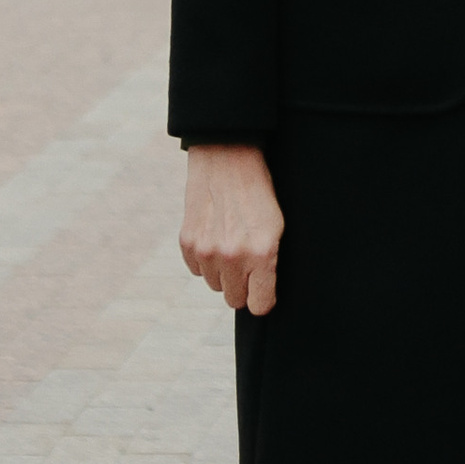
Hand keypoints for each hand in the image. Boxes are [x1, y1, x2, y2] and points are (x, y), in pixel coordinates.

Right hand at [180, 144, 282, 314]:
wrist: (227, 158)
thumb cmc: (259, 193)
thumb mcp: (277, 226)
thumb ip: (270, 263)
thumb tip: (261, 297)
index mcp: (262, 254)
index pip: (260, 305)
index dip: (262, 299)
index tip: (262, 291)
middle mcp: (233, 257)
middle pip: (235, 299)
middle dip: (242, 286)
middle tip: (246, 261)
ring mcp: (207, 251)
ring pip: (215, 285)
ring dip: (222, 271)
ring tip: (230, 241)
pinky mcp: (187, 243)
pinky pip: (197, 270)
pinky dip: (205, 260)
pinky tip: (214, 235)